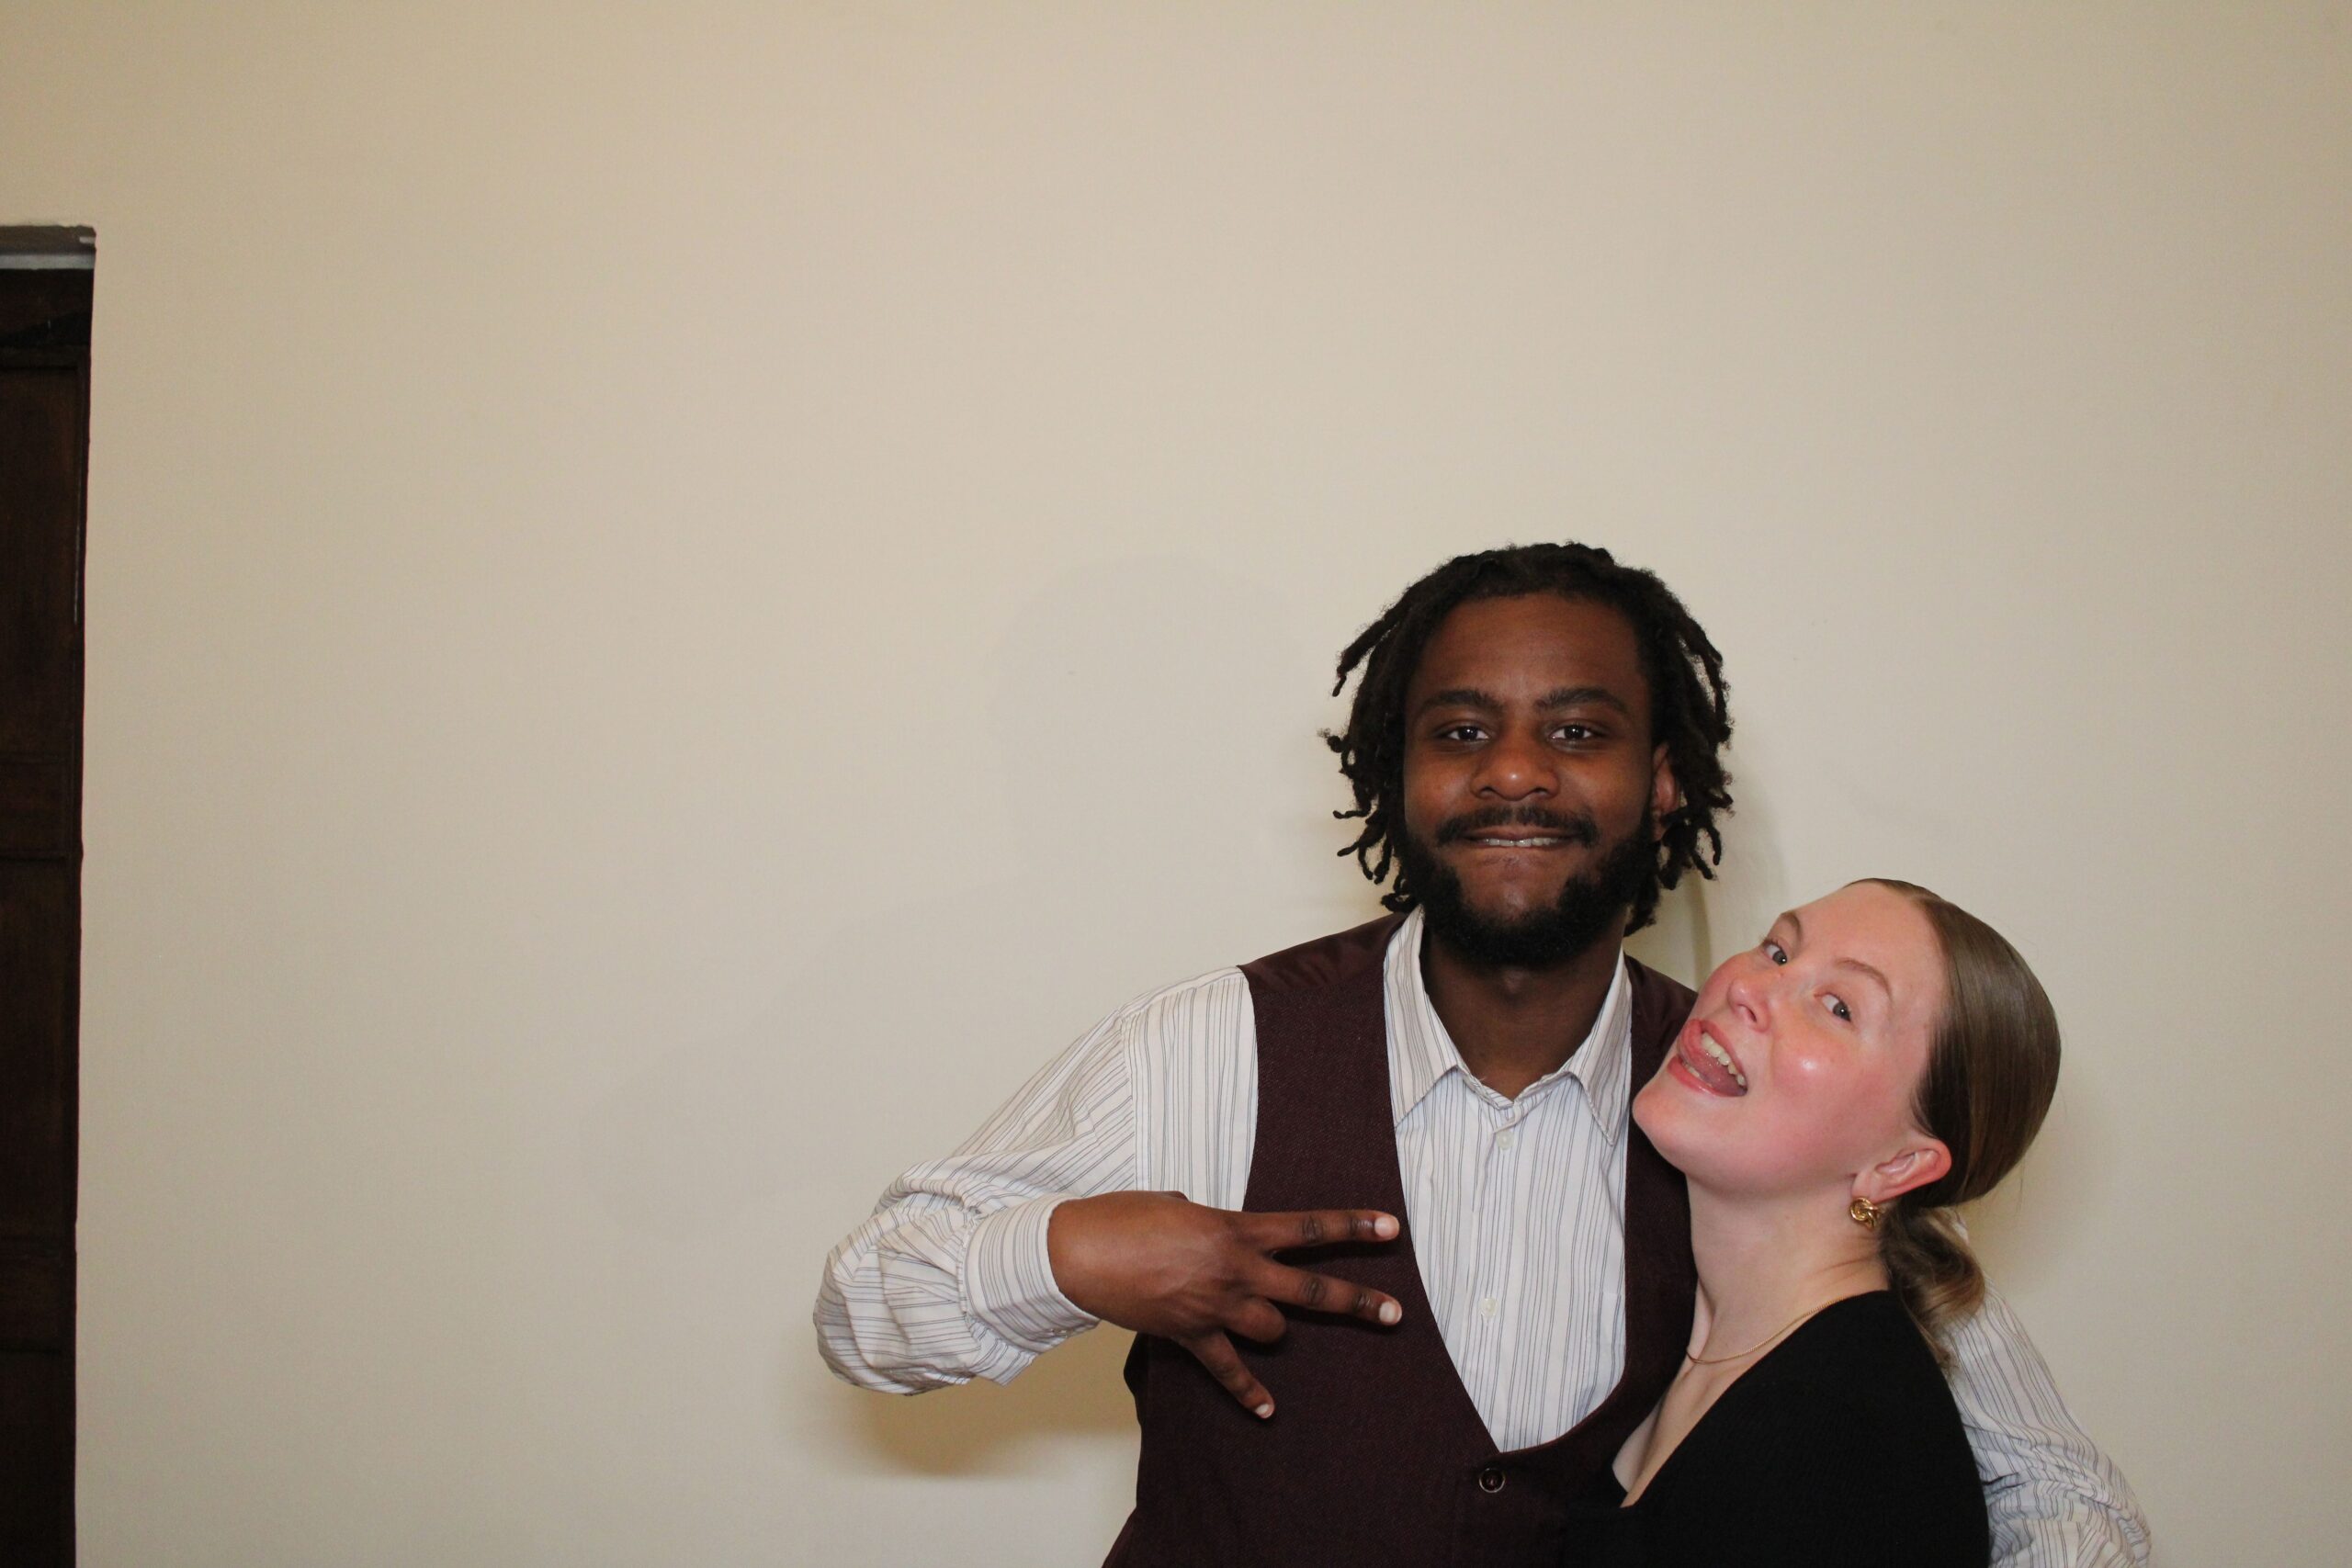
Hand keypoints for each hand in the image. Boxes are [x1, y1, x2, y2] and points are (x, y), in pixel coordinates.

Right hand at [1046, 1190, 1401, 1418]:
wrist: (1080, 1252)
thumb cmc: (1123, 1216)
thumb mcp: (1175, 1202)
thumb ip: (1207, 1218)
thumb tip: (1209, 1228)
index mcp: (1235, 1229)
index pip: (1307, 1228)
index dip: (1353, 1228)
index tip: (1391, 1229)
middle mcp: (1236, 1270)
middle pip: (1310, 1292)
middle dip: (1357, 1303)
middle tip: (1395, 1314)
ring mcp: (1215, 1306)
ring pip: (1274, 1331)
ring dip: (1276, 1329)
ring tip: (1268, 1323)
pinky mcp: (1191, 1335)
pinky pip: (1229, 1371)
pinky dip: (1248, 1393)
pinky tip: (1267, 1412)